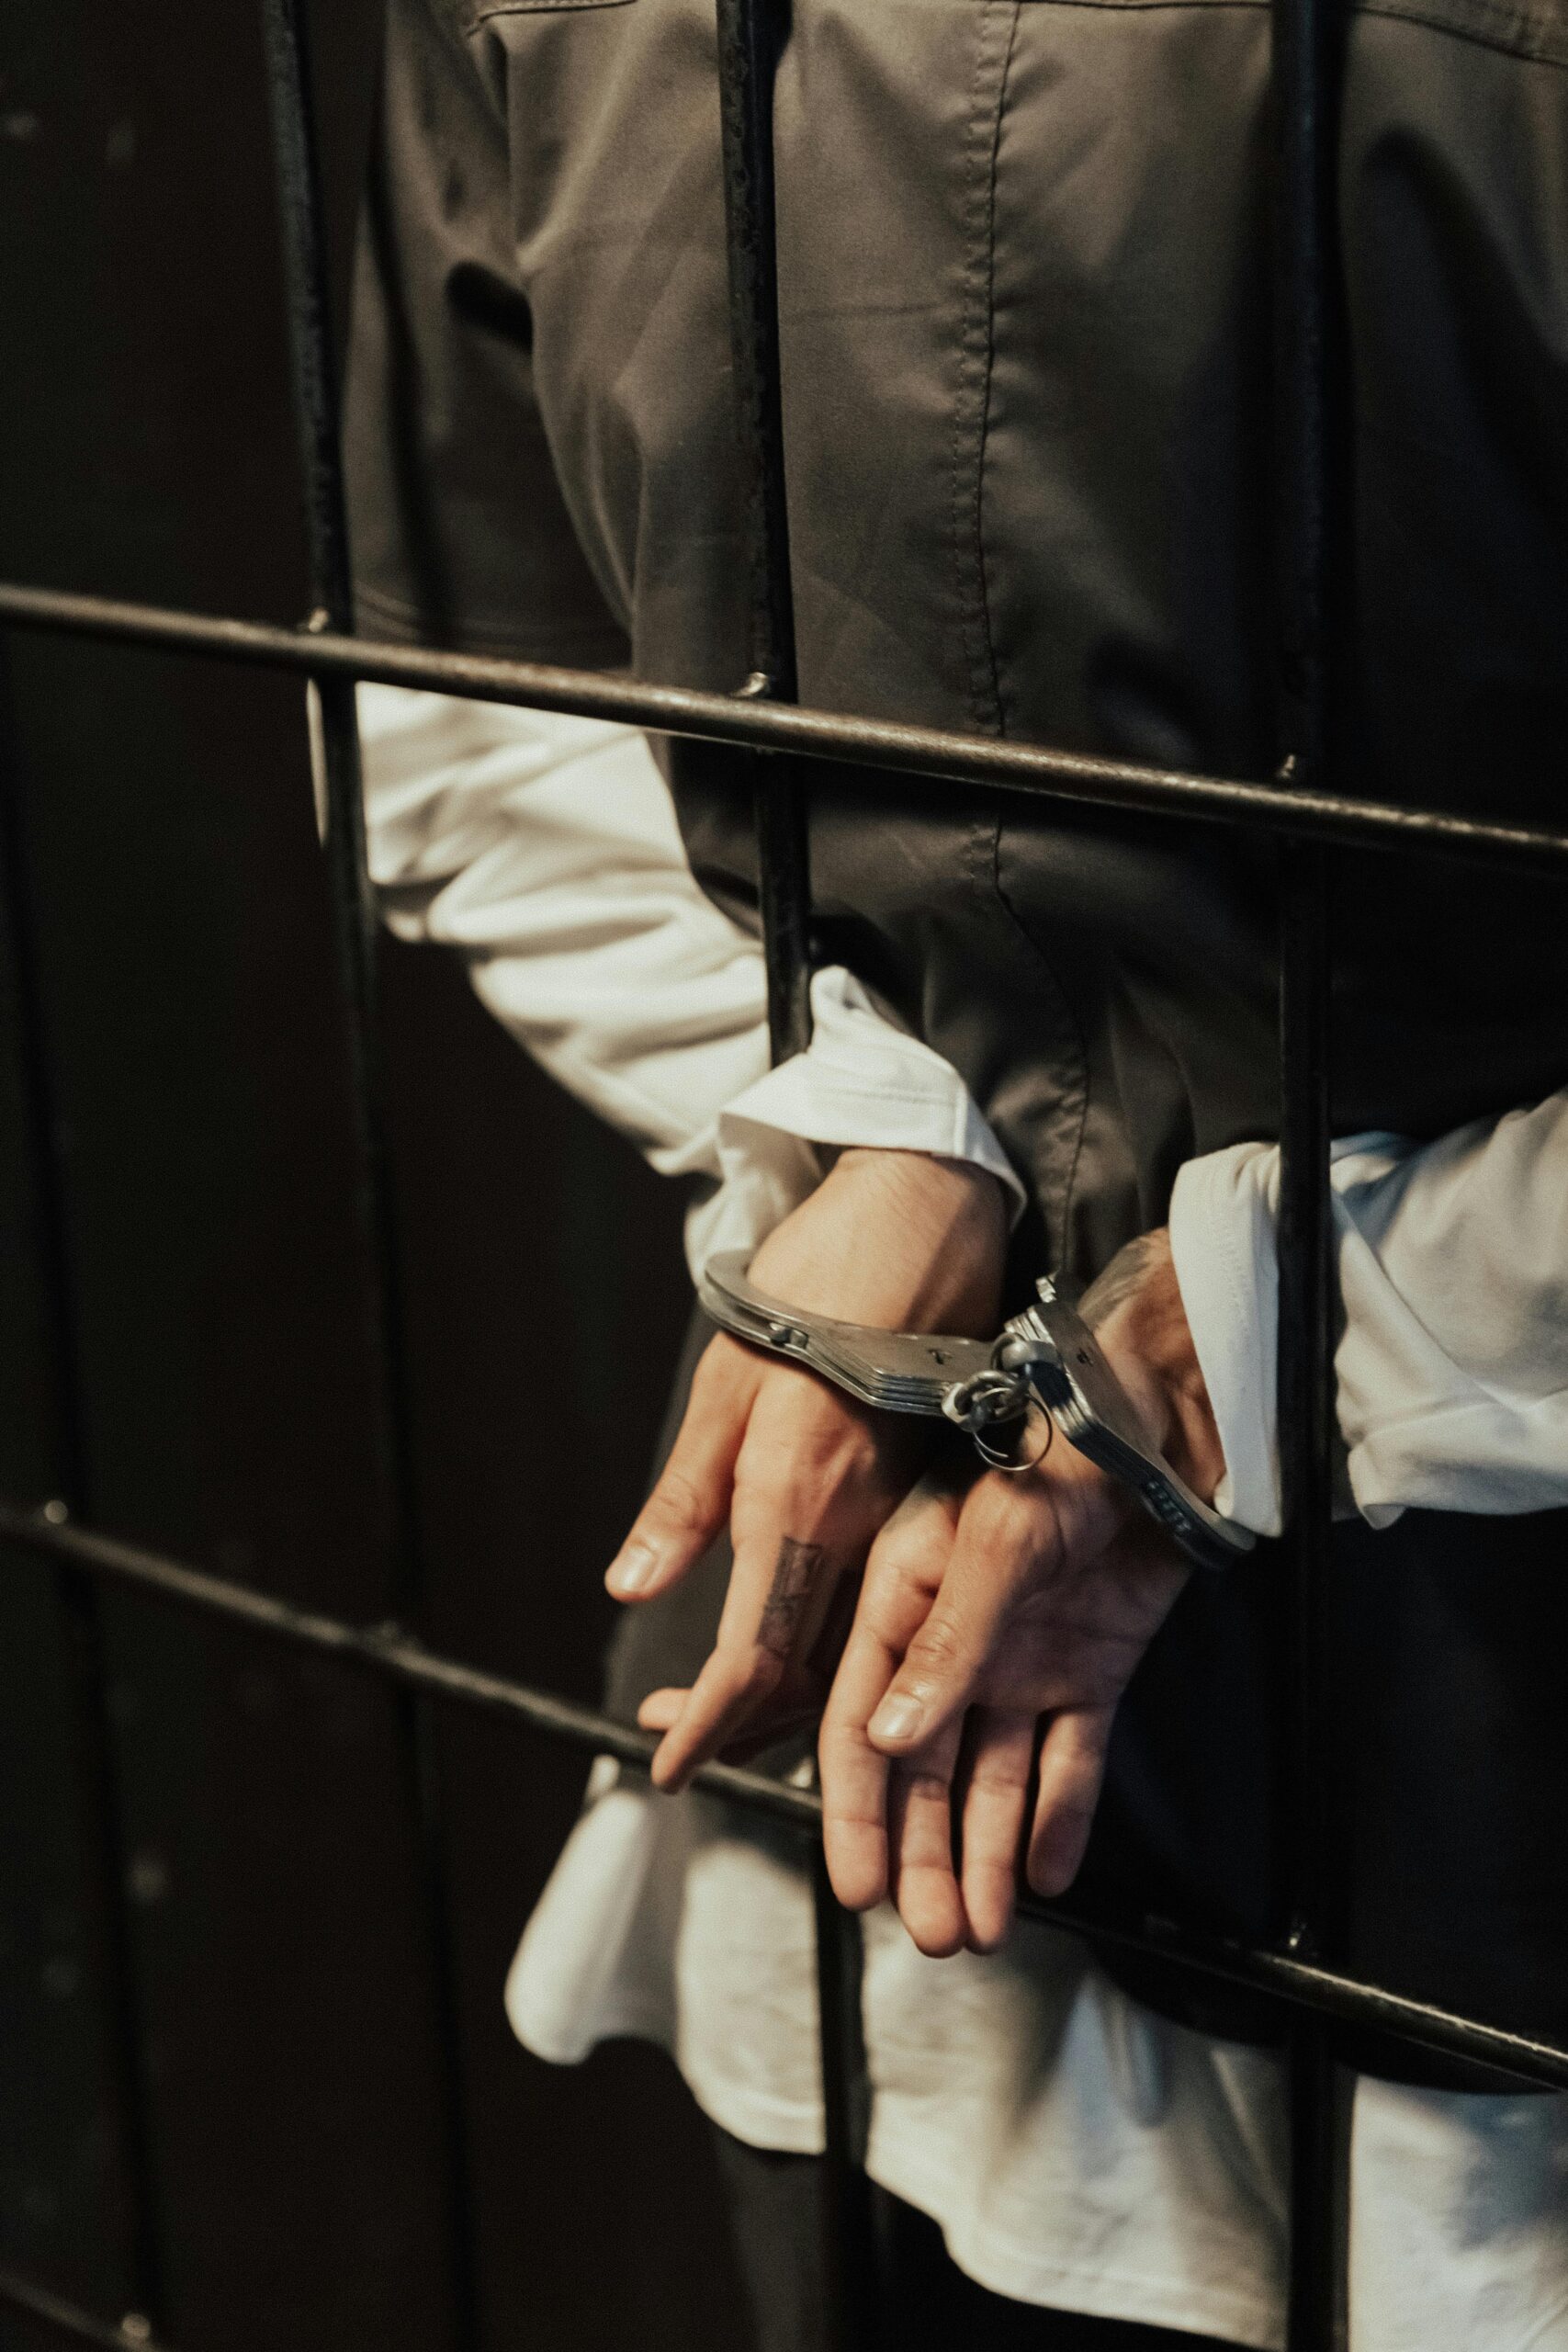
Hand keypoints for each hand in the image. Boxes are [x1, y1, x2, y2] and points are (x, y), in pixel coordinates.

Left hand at [607, 1148, 1008, 1791]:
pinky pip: (889, 1603)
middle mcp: (862, 1524)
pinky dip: (842, 1646)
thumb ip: (685, 1499)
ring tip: (731, 1716)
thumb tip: (634, 1588)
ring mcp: (910, 1513)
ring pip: (855, 1647)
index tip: (667, 1763)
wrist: (919, 1218)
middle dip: (743, 1727)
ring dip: (792, 1696)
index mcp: (798, 1500)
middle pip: (810, 1674)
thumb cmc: (813, 1288)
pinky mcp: (937, 1495)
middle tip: (681, 1743)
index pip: (754, 1656)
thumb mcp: (725, 1385)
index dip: (709, 1723)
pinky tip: (807, 1648)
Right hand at [819, 1229, 1223, 1954]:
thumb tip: (888, 1737)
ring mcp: (1024, 1656)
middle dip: (921, 1854)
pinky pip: (1070, 1758)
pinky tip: (1047, 1876)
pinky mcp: (1092, 1665)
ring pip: (990, 1776)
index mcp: (904, 1597)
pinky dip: (1058, 1816)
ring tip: (978, 1931)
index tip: (855, 1885)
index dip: (853, 1808)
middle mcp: (954, 1638)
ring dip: (980, 1853)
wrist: (1165, 1418)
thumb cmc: (1062, 1446)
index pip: (859, 1722)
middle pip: (922, 1769)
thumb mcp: (993, 1540)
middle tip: (929, 1934)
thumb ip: (945, 1639)